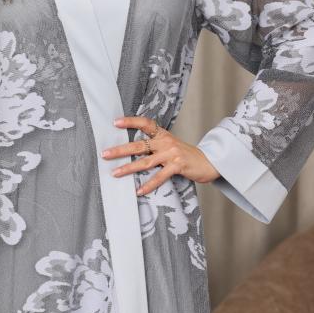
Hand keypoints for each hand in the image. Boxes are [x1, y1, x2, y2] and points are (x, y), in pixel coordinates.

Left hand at [101, 115, 220, 194]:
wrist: (208, 162)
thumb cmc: (185, 155)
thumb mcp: (170, 145)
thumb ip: (154, 145)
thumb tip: (132, 150)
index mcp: (163, 134)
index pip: (146, 123)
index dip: (131, 121)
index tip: (115, 122)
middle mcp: (166, 142)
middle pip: (139, 145)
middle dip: (120, 150)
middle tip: (105, 154)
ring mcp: (172, 154)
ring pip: (145, 162)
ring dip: (128, 168)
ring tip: (115, 173)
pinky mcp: (177, 166)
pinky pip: (159, 177)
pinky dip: (148, 185)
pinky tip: (139, 191)